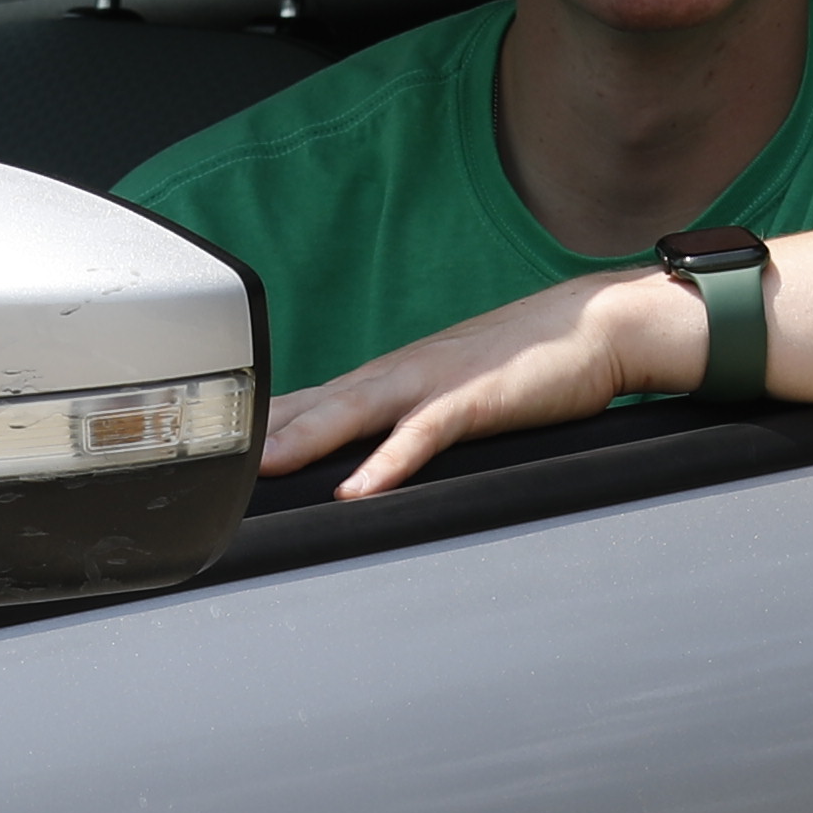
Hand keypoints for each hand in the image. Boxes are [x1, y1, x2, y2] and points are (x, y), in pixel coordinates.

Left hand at [264, 268, 707, 497]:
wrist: (599, 326)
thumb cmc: (532, 363)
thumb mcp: (459, 391)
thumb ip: (416, 419)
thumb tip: (380, 458)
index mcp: (397, 373)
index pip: (316, 397)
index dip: (268, 420)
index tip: (221, 444)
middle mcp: (404, 371)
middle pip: (320, 402)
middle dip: (266, 430)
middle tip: (213, 457)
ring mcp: (436, 381)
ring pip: (358, 411)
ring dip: (308, 438)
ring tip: (263, 465)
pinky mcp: (476, 398)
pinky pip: (423, 433)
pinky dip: (389, 461)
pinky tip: (360, 487)